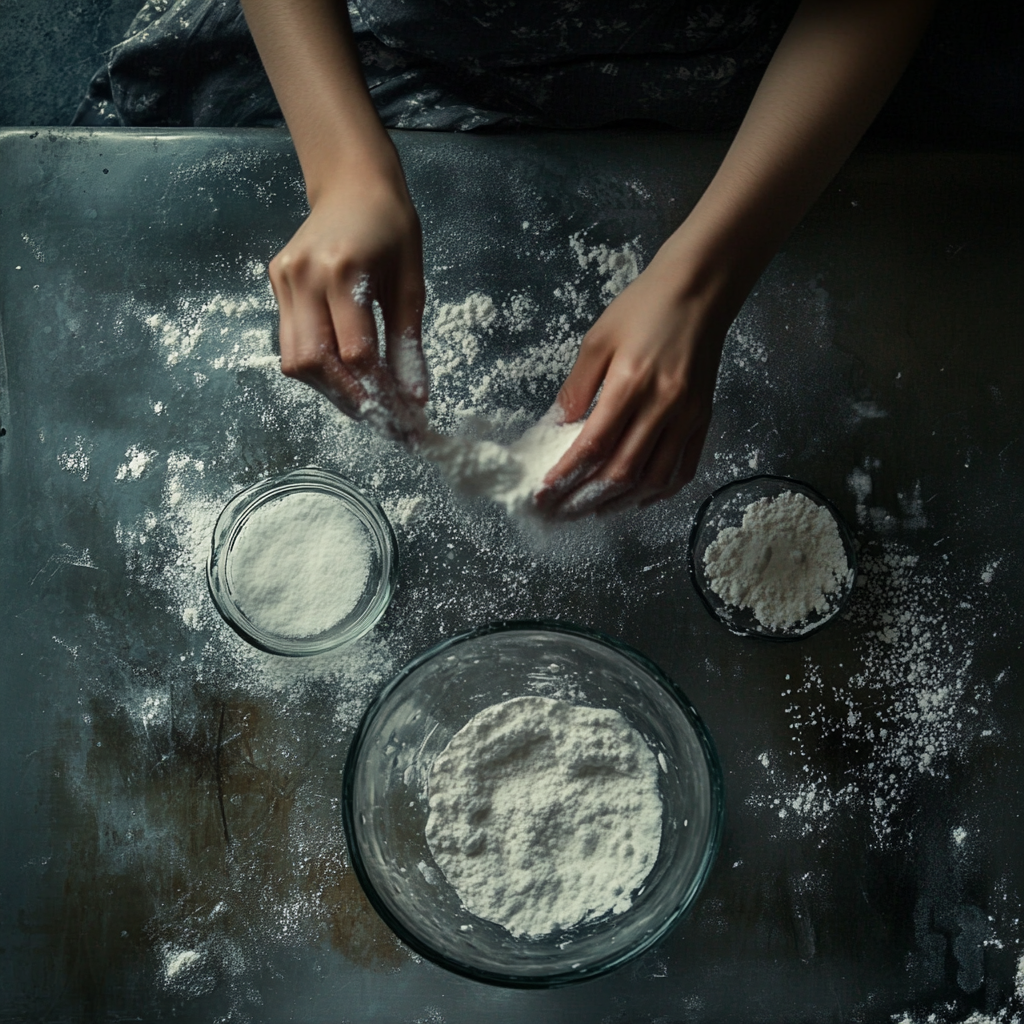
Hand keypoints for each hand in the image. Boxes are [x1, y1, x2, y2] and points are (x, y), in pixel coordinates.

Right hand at [269, 157, 427, 442]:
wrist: (352, 183)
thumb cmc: (392, 228)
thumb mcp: (410, 284)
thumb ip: (408, 344)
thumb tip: (414, 397)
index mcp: (344, 271)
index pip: (356, 353)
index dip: (380, 391)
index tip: (404, 415)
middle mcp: (305, 276)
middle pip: (316, 363)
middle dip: (350, 398)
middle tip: (381, 416)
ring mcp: (284, 280)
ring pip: (296, 360)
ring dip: (330, 389)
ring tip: (364, 396)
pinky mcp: (276, 283)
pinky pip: (291, 341)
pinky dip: (319, 366)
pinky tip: (345, 369)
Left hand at [534, 251, 726, 518]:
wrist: (699, 290)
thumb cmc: (642, 308)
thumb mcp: (597, 340)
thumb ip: (577, 388)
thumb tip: (558, 428)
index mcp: (630, 384)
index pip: (593, 445)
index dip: (567, 475)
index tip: (544, 493)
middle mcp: (662, 406)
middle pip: (622, 471)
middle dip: (586, 497)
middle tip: (561, 511)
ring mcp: (687, 416)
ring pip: (654, 478)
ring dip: (622, 502)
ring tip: (594, 509)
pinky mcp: (703, 418)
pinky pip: (684, 467)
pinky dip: (660, 491)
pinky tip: (638, 499)